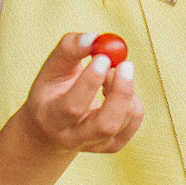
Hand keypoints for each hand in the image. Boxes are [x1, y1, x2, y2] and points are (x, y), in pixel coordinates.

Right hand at [21, 32, 143, 153]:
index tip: (103, 56)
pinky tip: (117, 89)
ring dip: (124, 90)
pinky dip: (132, 98)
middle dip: (120, 92)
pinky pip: (134, 119)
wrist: (52, 125)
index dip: (91, 82)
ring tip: (111, 73)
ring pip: (123, 121)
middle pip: (104, 125)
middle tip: (125, 64)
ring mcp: (94, 145)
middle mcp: (72, 137)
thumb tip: (94, 38)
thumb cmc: (54, 88)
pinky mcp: (113, 145)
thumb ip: (70, 48)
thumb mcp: (53, 67)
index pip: (73, 107)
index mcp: (51, 118)